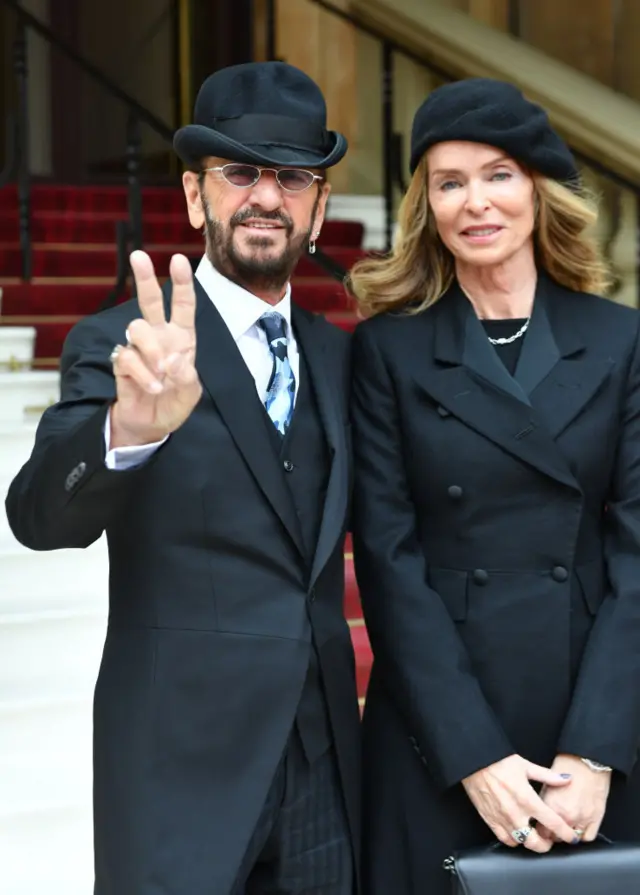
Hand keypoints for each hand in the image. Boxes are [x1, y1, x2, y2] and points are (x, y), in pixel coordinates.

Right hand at [109, 251, 201, 447]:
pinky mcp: (122, 363)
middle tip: (138, 256)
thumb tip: (173, 360)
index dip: (181, 282)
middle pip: (149, 301)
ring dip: (151, 349)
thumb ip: (186, 377)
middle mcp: (158, 337)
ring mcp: (138, 348)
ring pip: (137, 328)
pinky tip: (153, 388)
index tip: (178, 259)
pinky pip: (128, 357)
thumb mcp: (190, 393)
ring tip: (162, 373)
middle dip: (145, 278)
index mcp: (181, 337)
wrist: (152, 425)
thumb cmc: (174, 402)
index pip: (182, 305)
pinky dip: (142, 374)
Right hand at [462, 754, 578, 852]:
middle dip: (547, 845)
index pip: (553, 823)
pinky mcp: (489, 820)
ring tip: (532, 834)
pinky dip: (512, 839)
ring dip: (529, 841)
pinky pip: (504, 839)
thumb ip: (548, 776)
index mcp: (528, 800)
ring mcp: (501, 819)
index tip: (571, 837)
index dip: (565, 833)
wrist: (475, 761)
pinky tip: (516, 832)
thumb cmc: (499, 762)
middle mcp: (516, 813)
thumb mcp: (526, 766)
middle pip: (536, 843)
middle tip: (549, 839)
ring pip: (520, 843)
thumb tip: (567, 778)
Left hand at [538, 754, 610, 843]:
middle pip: (555, 838)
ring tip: (565, 827)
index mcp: (550, 806)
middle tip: (552, 828)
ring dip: (567, 835)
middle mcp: (566, 816)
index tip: (540, 828)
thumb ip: (542, 802)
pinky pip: (588, 837)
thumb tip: (536, 815)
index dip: (539, 830)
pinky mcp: (596, 819)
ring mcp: (582, 819)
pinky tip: (579, 826)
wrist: (586, 761)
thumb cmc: (565, 767)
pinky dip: (583, 834)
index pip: (540, 831)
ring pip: (571, 839)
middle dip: (552, 834)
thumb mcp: (546, 783)